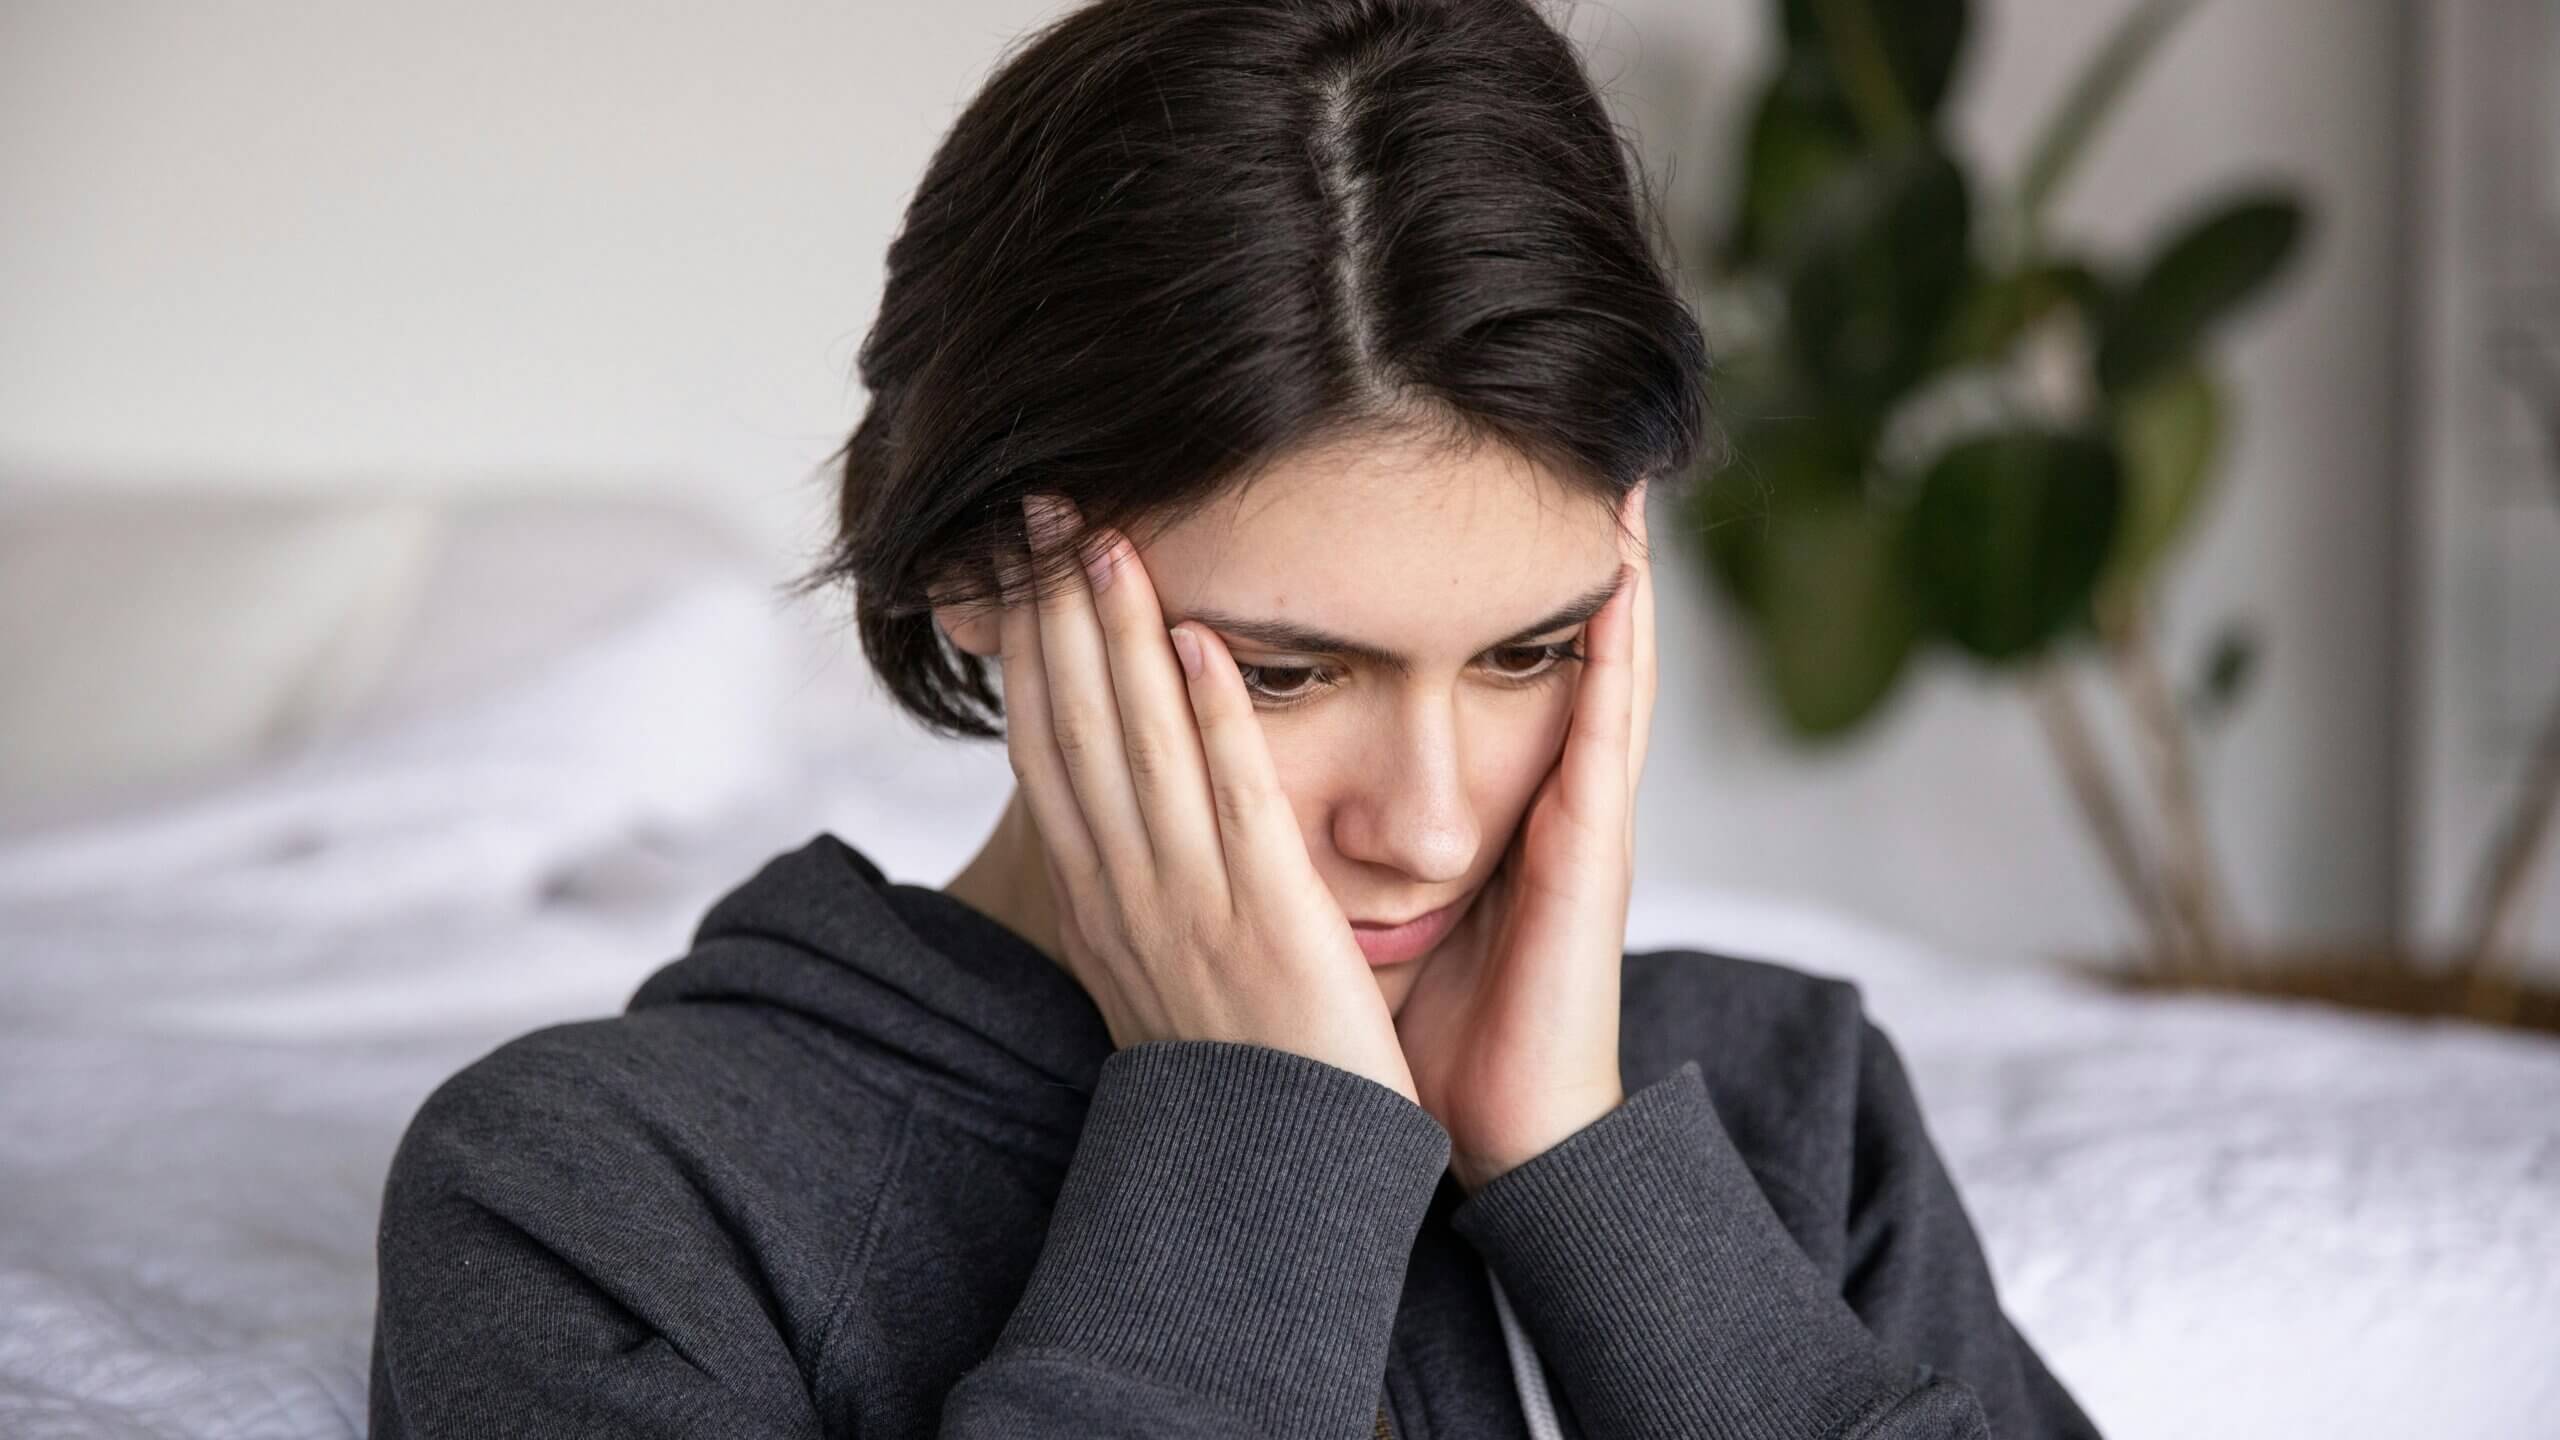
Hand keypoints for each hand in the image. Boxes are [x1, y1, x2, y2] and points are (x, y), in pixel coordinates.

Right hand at [999, 493, 1420, 1104]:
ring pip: (1139, 748)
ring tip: (1108, 536)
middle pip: (1074, 729)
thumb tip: (1112, 820)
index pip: (1048, 752)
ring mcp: (1190, 910)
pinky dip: (1211, 720)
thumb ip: (1137, 888)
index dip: (1028, 651)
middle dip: (1054, 612)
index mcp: (1101, 904)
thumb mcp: (1158, 972)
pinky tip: (1197, 640)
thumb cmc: (1235, 1074)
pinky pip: (1232, 805)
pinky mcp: (1267, 925)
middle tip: (1039, 506)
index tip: (1017, 565)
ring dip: (1117, 636)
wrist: (1276, 1185)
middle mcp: (1126, 897)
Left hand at [1390, 482, 1655, 1192]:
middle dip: (1540, 550)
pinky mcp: (1594, 845)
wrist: (1498, 1131)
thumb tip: (1226, 797)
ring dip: (1610, 572)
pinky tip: (1625, 579)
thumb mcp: (1358, 911)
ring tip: (1613, 475)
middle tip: (1539, 442)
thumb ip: (1319, 847)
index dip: (1463, 585)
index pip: (1463, 668)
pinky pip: (1611, 728)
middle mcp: (1532, 795)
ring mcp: (1572, 814)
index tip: (1441, 491)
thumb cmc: (1427, 1033)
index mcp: (1473, 808)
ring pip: (1596, 664)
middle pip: (1536, 645)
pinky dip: (1621, 650)